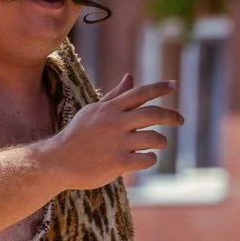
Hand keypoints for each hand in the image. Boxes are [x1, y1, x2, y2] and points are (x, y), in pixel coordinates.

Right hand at [45, 75, 183, 189]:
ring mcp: (116, 143)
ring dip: (161, 141)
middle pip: (153, 114)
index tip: (174, 84)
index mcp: (110, 108)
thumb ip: (115, 95)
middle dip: (171, 116)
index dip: (159, 88)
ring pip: (154, 138)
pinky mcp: (117, 163)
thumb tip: (130, 77)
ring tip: (159, 144)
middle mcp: (115, 122)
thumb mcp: (94, 111)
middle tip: (181, 120)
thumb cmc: (78, 135)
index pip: (140, 93)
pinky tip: (146, 158)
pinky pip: (146, 159)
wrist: (58, 161)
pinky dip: (151, 158)